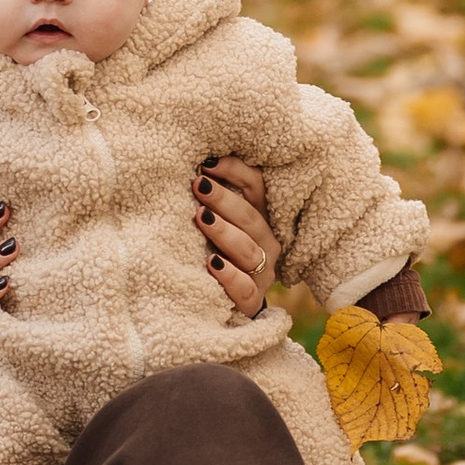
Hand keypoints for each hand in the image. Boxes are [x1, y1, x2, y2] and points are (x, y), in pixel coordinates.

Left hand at [195, 155, 276, 315]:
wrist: (222, 301)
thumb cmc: (215, 249)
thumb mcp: (217, 219)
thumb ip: (212, 194)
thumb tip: (197, 164)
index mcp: (260, 217)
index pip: (257, 186)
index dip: (235, 172)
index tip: (207, 163)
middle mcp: (267, 242)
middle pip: (250, 218)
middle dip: (224, 200)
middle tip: (199, 185)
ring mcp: (262, 273)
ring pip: (248, 251)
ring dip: (225, 232)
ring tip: (201, 218)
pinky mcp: (252, 300)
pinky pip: (245, 289)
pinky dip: (230, 277)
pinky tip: (212, 263)